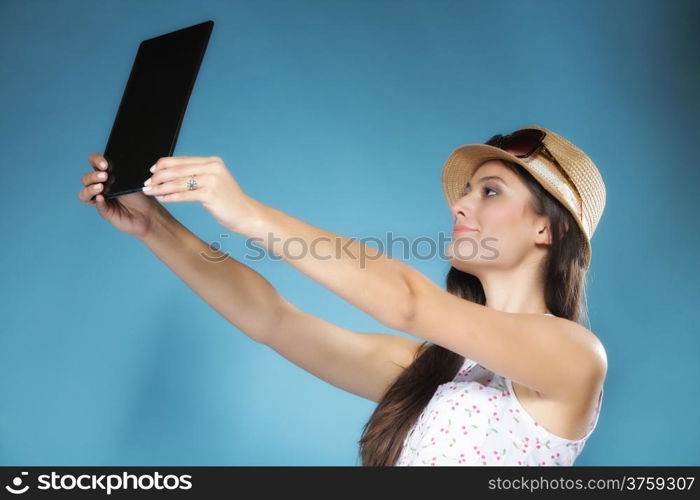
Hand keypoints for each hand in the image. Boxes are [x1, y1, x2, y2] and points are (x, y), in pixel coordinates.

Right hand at [77, 153, 161, 238]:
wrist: (147, 212)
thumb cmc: (141, 194)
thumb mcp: (134, 180)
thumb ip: (125, 171)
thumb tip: (119, 163)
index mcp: (106, 174)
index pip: (94, 163)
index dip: (96, 160)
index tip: (105, 164)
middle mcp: (100, 186)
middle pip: (86, 178)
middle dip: (94, 176)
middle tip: (105, 176)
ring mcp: (100, 199)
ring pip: (84, 193)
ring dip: (91, 188)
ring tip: (101, 187)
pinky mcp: (104, 210)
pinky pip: (97, 205)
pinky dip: (98, 201)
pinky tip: (101, 198)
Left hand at [142, 155, 259, 233]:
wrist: (247, 215)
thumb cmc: (229, 201)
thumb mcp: (214, 182)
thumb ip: (197, 175)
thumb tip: (171, 173)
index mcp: (212, 162)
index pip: (181, 160)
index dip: (163, 165)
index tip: (150, 173)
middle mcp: (212, 167)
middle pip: (177, 169)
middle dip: (158, 176)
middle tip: (145, 184)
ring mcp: (212, 179)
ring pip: (178, 181)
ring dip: (160, 187)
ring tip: (149, 192)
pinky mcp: (210, 193)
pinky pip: (184, 194)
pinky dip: (170, 196)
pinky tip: (161, 198)